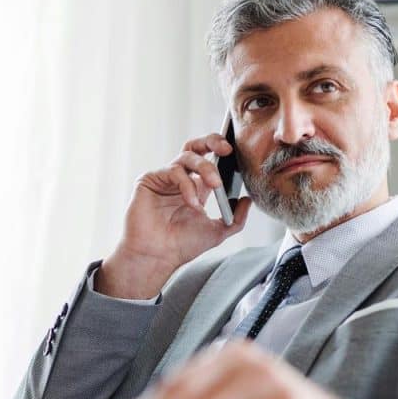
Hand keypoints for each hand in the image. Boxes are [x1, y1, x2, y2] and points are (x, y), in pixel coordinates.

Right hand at [97, 134, 251, 298]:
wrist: (158, 257)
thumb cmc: (181, 246)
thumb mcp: (218, 232)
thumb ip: (236, 218)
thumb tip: (248, 200)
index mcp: (196, 187)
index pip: (209, 159)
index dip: (221, 151)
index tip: (237, 153)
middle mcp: (180, 179)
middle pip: (195, 147)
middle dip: (212, 141)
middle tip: (227, 149)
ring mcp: (164, 178)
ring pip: (187, 156)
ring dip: (205, 168)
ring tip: (215, 186)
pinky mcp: (149, 180)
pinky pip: (173, 171)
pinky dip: (187, 185)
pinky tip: (191, 202)